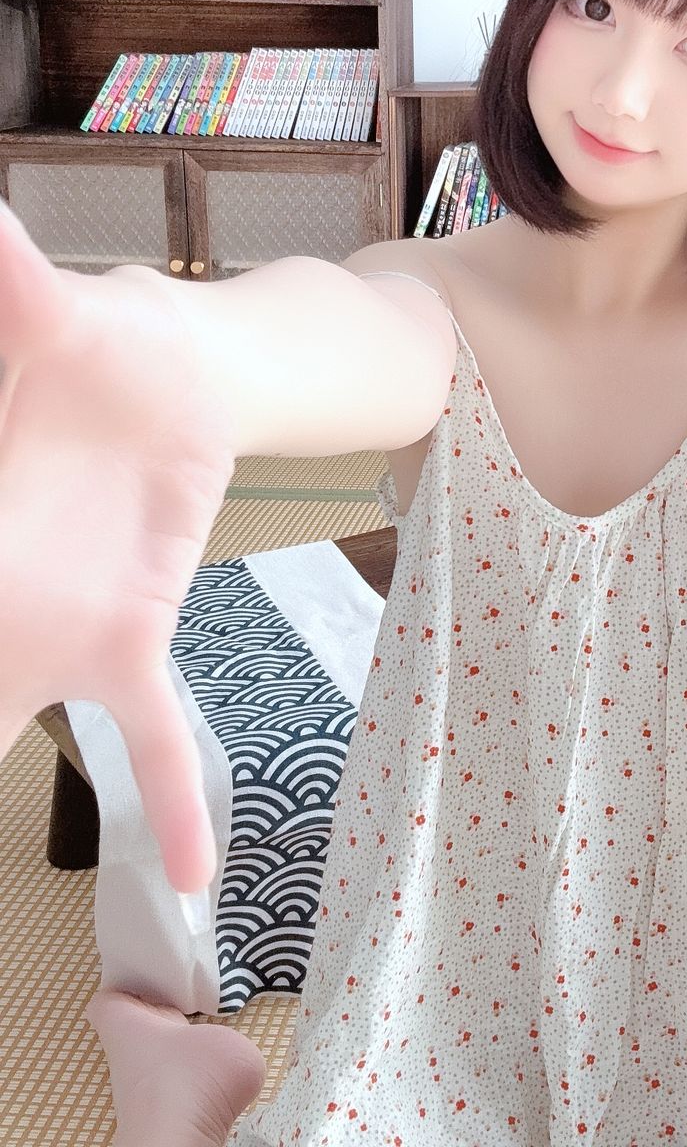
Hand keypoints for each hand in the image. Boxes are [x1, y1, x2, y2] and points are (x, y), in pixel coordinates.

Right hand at [0, 200, 235, 894]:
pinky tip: (196, 880)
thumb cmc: (82, 342)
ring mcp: (49, 634)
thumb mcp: (33, 309)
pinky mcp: (129, 636)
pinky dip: (176, 797)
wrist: (172, 366)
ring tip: (96, 885)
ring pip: (7, 735)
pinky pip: (155, 732)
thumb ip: (4, 273)